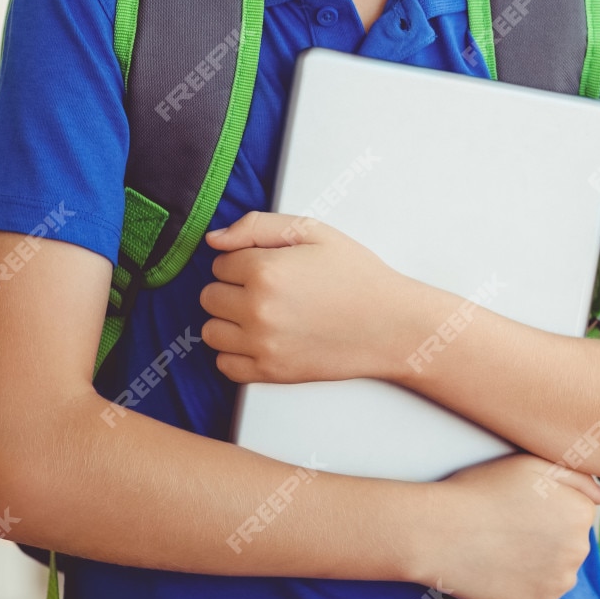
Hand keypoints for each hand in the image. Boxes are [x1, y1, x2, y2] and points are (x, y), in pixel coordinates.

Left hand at [201, 212, 424, 384]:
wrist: (390, 324)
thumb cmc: (357, 276)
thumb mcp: (314, 232)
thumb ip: (258, 226)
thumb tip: (214, 239)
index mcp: (265, 270)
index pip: (220, 263)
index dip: (244, 260)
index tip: (270, 265)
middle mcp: (257, 310)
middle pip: (210, 296)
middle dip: (232, 289)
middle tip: (269, 289)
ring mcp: (261, 344)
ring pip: (211, 331)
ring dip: (229, 321)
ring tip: (263, 314)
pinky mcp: (269, 372)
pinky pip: (224, 364)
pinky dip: (236, 353)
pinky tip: (262, 339)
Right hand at [412, 453, 599, 598]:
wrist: (440, 532)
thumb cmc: (483, 490)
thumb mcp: (534, 464)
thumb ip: (579, 477)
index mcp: (582, 513)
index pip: (577, 511)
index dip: (548, 507)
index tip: (521, 506)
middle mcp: (579, 551)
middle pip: (569, 542)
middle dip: (547, 536)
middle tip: (509, 527)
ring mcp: (558, 583)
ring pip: (556, 570)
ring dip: (538, 562)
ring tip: (503, 547)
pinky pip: (538, 594)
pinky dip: (523, 585)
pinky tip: (501, 568)